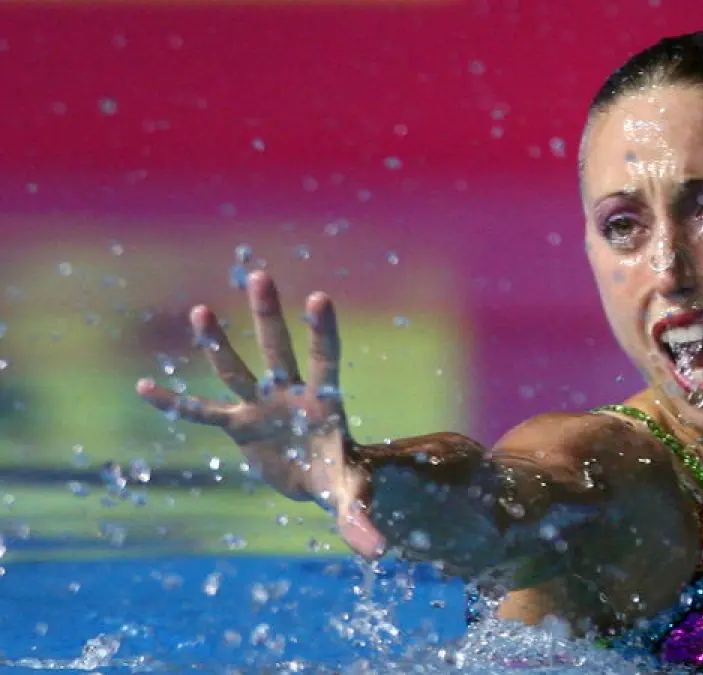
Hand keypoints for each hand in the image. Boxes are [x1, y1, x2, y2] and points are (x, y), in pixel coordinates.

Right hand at [136, 270, 385, 557]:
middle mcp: (290, 395)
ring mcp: (261, 407)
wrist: (317, 482)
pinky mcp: (238, 426)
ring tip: (200, 310)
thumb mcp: (353, 500)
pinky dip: (175, 403)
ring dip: (218, 343)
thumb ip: (362, 520)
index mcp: (325, 403)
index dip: (323, 332)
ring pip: (238, 369)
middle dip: (270, 316)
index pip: (326, 359)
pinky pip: (201, 413)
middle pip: (279, 350)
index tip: (319, 298)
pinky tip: (144, 387)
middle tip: (261, 276)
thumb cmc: (342, 480)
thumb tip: (378, 553)